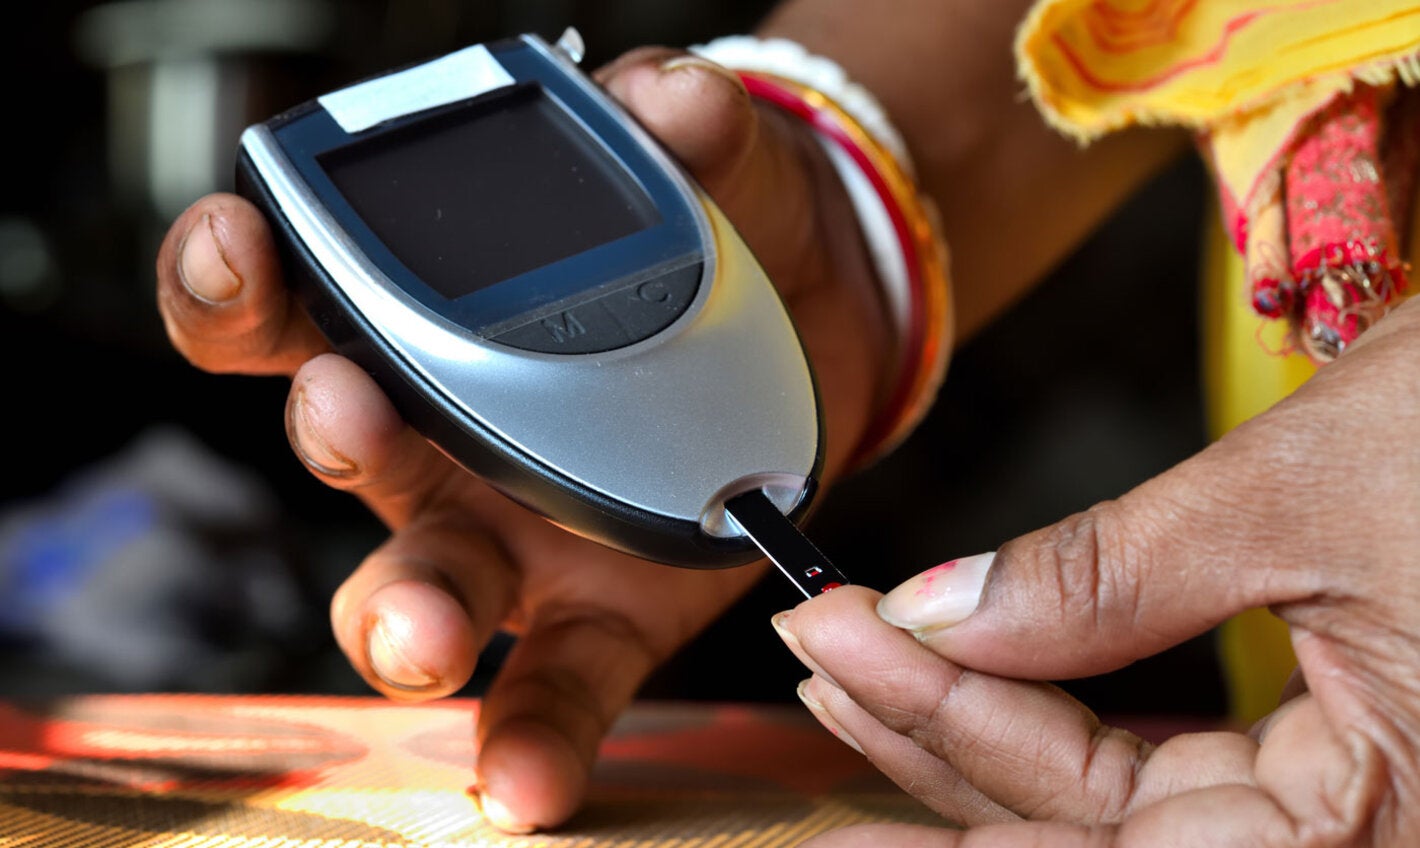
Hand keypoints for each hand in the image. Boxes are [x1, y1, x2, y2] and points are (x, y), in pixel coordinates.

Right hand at [154, 48, 893, 831]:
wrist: (821, 322)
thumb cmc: (728, 233)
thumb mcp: (716, 162)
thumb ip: (690, 126)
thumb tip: (668, 102)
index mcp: (429, 316)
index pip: (288, 299)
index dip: (238, 278)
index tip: (245, 254)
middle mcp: (443, 436)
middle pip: (345, 448)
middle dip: (333, 435)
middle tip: (349, 410)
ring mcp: (515, 536)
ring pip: (420, 587)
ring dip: (402, 617)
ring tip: (421, 639)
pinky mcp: (601, 617)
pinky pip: (548, 685)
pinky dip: (528, 736)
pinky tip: (523, 780)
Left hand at [773, 296, 1419, 845]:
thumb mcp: (1308, 495)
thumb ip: (1109, 579)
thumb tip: (940, 613)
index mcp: (1385, 837)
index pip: (1094, 826)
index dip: (942, 727)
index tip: (833, 647)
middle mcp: (1373, 845)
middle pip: (1092, 827)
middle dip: (940, 732)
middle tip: (822, 654)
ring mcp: (1368, 813)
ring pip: (1127, 803)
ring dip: (991, 725)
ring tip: (866, 659)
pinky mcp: (1360, 762)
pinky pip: (1186, 763)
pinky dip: (1079, 706)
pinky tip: (990, 662)